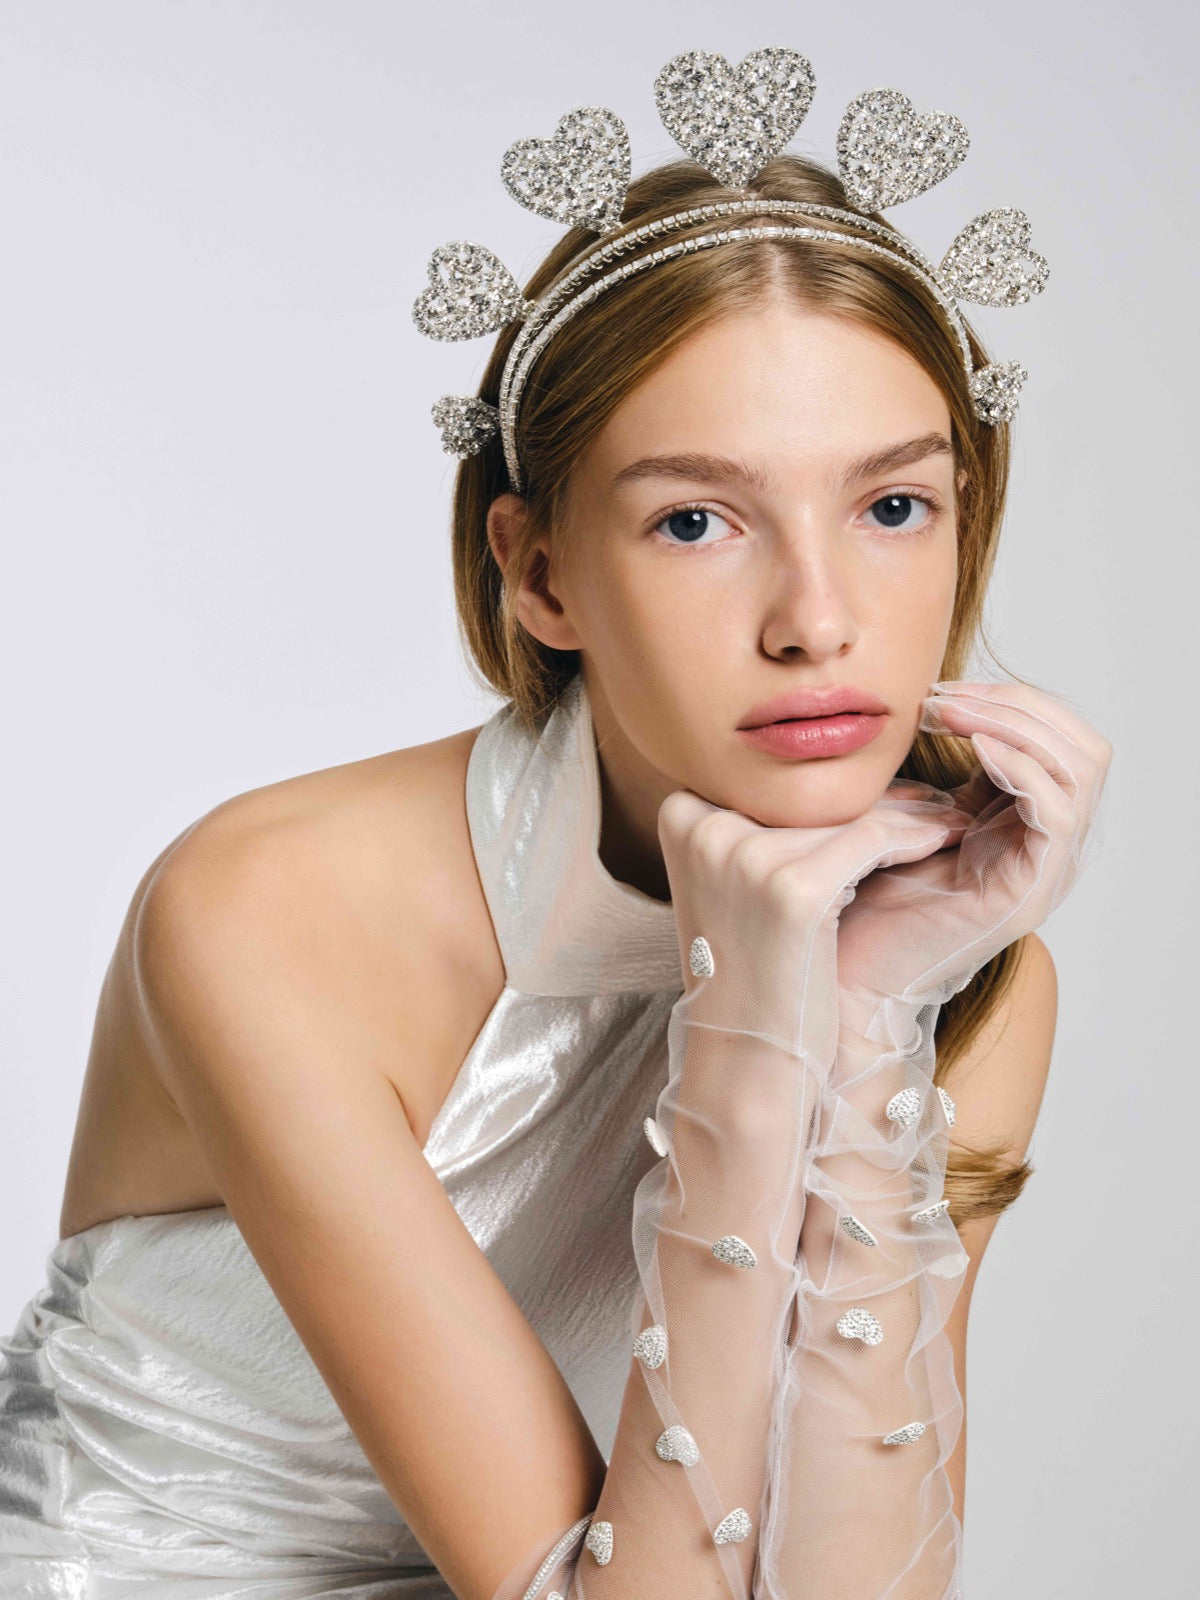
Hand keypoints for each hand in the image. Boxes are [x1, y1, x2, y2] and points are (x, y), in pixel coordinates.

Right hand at [656, 787, 959, 1069]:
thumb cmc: (755, 970)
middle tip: (935, 801)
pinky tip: (946, 839)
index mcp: (682, 812)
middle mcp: (703, 823)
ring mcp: (743, 853)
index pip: (778, 780)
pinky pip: (875, 838)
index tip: (890, 795)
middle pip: (813, 791)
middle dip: (879, 799)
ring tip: (950, 820)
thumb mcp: (738, 880)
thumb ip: (769, 820)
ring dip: (910, 816)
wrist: (749, 1058)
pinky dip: (918, 837)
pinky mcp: (792, 887)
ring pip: (850, 810)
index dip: (837, 790)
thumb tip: (844, 755)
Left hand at [836, 679, 1112, 1034]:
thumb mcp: (904, 817)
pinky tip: (972, 748)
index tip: (939, 689)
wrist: (847, 972)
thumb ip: (931, 774)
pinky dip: (1023, 768)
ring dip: (1016, 725)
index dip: (1007, 699)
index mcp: (1021, 821)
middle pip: (1083, 744)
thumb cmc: (862, 898)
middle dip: (1018, 704)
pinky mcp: (1032, 890)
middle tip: (945, 696)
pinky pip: (1058, 812)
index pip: (1056, 736)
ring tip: (950, 714)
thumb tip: (926, 700)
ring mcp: (1046, 868)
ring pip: (1081, 769)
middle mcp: (1047, 843)